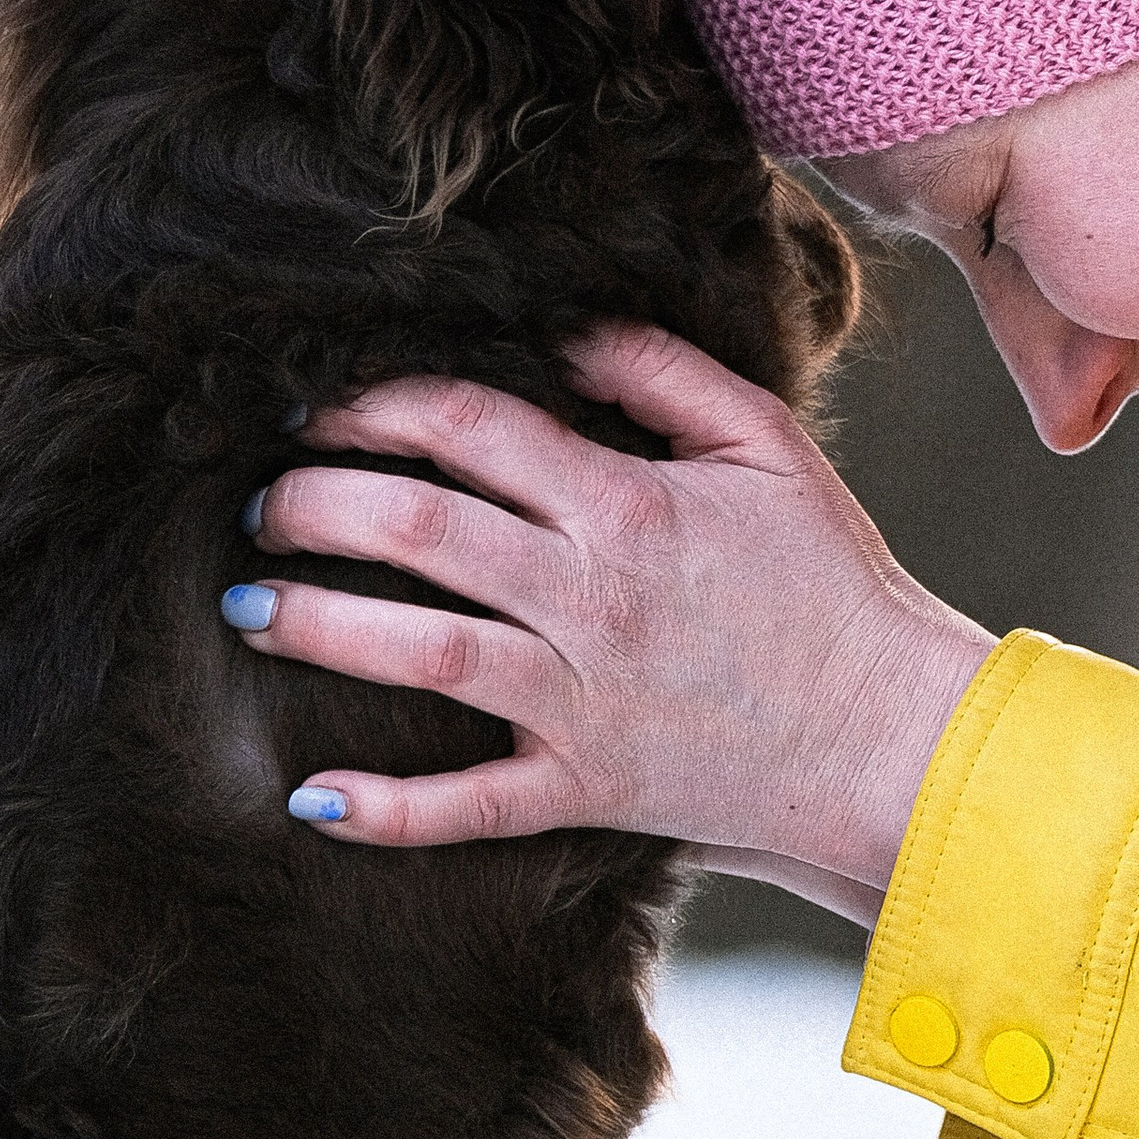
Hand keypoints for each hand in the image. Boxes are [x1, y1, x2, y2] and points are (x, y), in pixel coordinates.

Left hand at [226, 324, 991, 881]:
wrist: (890, 736)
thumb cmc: (834, 584)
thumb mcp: (769, 448)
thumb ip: (666, 375)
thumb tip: (567, 328)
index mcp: (628, 505)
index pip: (473, 430)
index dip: (383, 405)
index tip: (324, 400)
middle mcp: (588, 599)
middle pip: (419, 533)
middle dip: (319, 504)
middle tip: (260, 495)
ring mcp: (578, 702)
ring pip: (418, 655)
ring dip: (318, 626)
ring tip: (248, 600)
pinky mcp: (584, 789)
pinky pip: (469, 806)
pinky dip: (387, 811)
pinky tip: (311, 798)